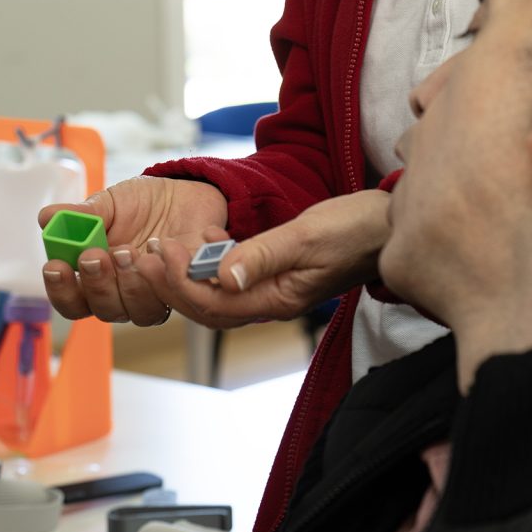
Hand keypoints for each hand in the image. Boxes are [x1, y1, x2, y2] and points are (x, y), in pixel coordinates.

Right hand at [39, 175, 226, 325]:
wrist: (187, 195)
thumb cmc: (144, 203)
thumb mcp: (111, 203)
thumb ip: (83, 215)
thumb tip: (47, 218)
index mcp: (96, 276)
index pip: (71, 301)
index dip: (61, 290)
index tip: (56, 266)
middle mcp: (122, 293)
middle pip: (102, 310)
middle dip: (96, 284)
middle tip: (96, 254)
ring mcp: (153, 295)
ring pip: (136, 312)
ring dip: (130, 283)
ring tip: (130, 249)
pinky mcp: (182, 291)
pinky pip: (171, 298)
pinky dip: (163, 277)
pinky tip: (161, 249)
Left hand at [144, 190, 391, 329]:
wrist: (388, 226)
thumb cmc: (356, 229)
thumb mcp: (307, 236)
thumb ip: (263, 255)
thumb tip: (222, 277)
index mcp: (277, 300)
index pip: (212, 302)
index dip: (179, 280)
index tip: (158, 253)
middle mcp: (269, 302)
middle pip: (206, 305)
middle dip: (170, 282)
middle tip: (143, 255)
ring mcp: (271, 290)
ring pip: (214, 294)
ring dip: (184, 274)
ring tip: (158, 250)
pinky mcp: (274, 274)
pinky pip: (230, 279)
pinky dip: (207, 264)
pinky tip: (198, 243)